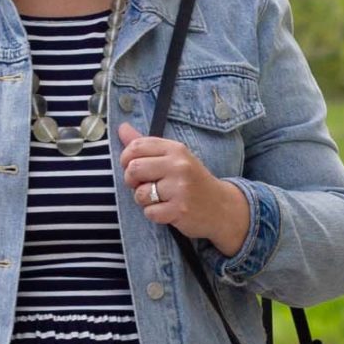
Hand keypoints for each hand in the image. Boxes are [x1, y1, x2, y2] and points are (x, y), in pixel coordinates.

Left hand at [116, 120, 249, 255]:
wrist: (221, 207)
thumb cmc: (192, 181)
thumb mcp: (175, 158)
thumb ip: (147, 145)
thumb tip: (121, 129)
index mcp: (176, 149)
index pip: (136, 146)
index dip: (126, 159)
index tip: (134, 168)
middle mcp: (179, 166)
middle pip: (134, 169)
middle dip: (131, 181)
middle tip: (143, 185)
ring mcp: (180, 188)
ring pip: (140, 194)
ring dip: (144, 200)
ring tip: (160, 199)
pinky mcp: (180, 210)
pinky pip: (150, 212)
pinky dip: (154, 214)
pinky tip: (167, 210)